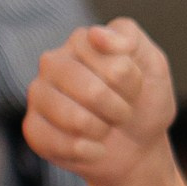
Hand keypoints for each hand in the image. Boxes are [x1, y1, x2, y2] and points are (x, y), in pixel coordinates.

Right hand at [25, 19, 178, 185]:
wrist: (138, 148)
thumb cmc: (144, 102)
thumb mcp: (153, 65)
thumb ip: (130, 38)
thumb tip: (95, 33)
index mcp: (82, 41)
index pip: (116, 67)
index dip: (132, 86)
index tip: (134, 88)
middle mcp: (53, 62)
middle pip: (92, 92)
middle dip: (118, 110)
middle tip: (121, 112)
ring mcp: (39, 94)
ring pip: (75, 119)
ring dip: (101, 131)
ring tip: (104, 127)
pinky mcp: (33, 127)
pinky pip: (58, 143)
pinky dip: (86, 151)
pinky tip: (92, 147)